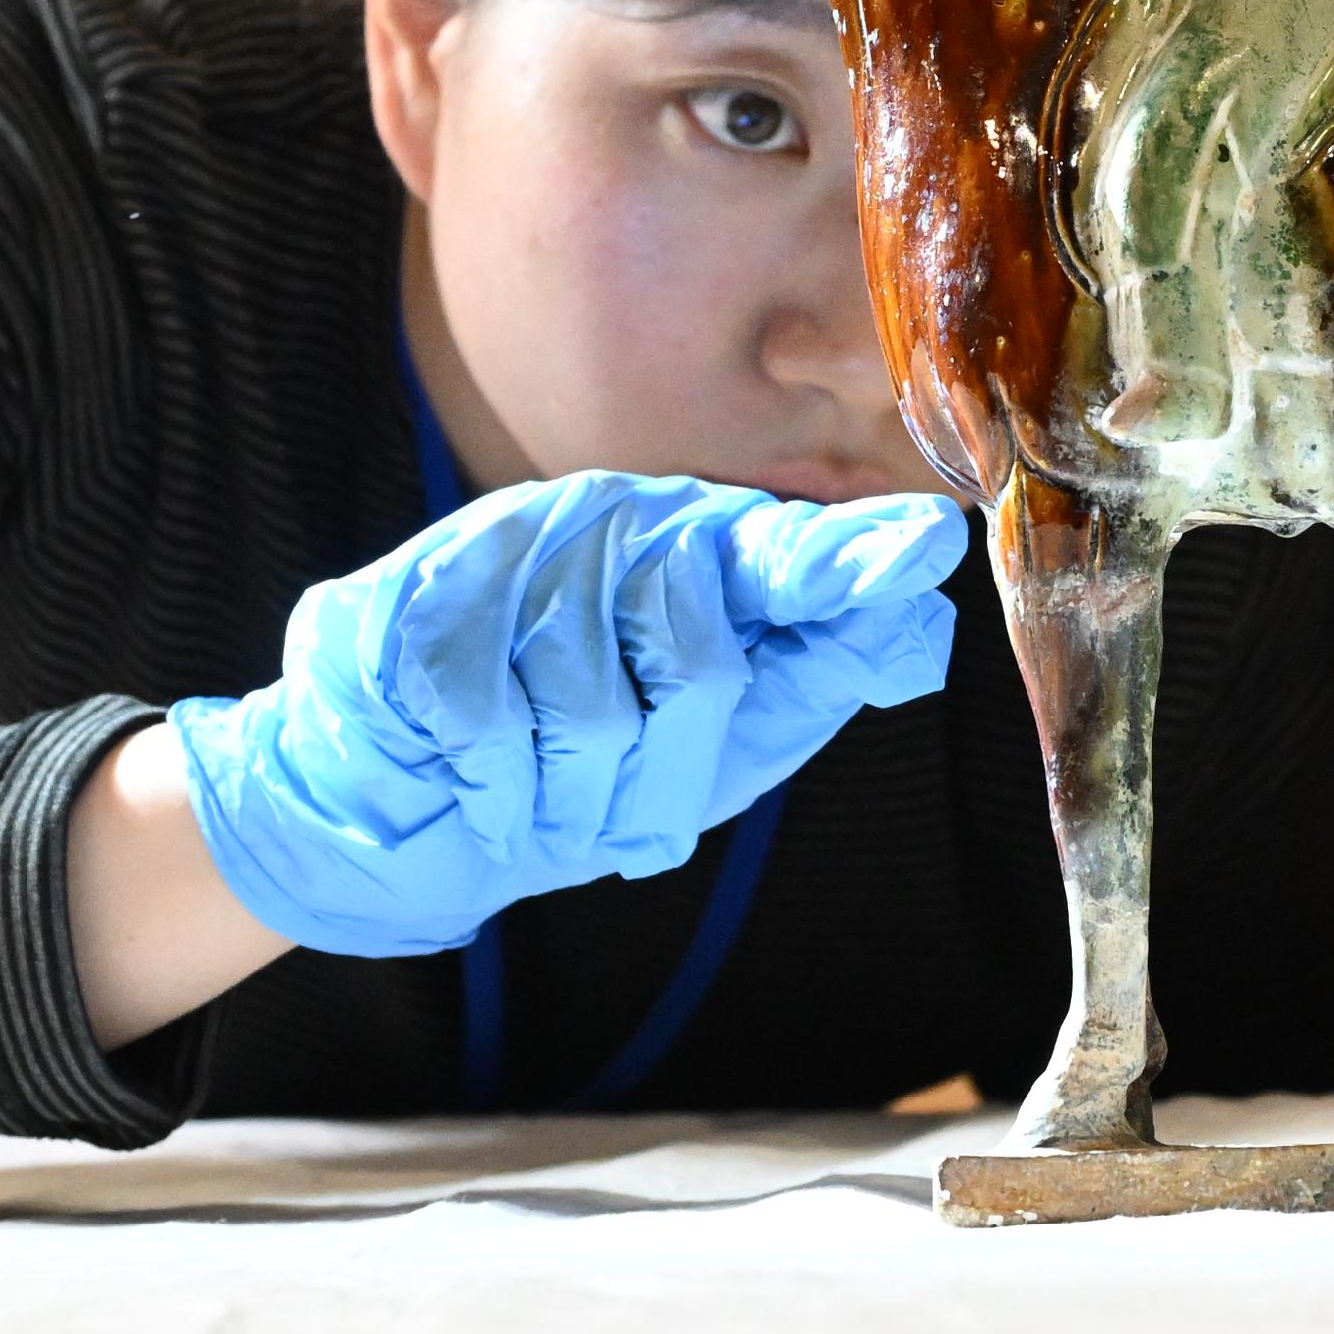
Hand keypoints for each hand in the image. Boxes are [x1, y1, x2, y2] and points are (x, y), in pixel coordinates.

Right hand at [170, 471, 964, 956]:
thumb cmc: (583, 767)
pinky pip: (492, 729)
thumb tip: (924, 631)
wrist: (408, 810)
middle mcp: (605, 524)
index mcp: (691, 546)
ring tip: (547, 796)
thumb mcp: (720, 738)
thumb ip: (815, 675)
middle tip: (623, 805)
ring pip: (596, 712)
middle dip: (670, 779)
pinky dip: (494, 793)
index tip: (924, 548)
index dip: (849, 562)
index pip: (784, 553)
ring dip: (576, 802)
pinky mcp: (413, 609)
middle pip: (702, 667)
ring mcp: (505, 553)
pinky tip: (479, 782)